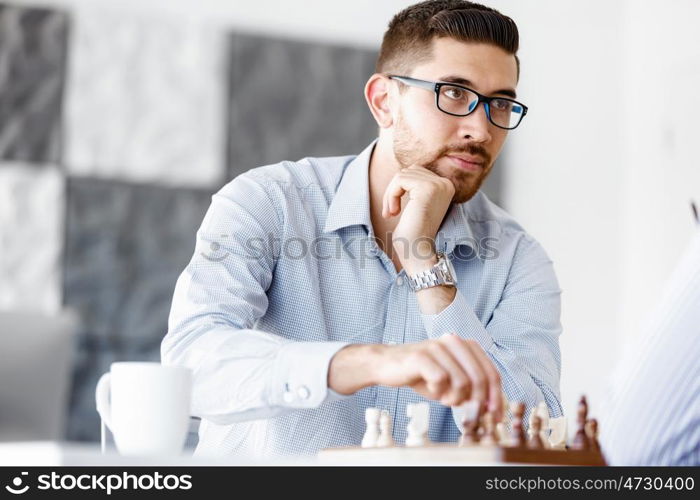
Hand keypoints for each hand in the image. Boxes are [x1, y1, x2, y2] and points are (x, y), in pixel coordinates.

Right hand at [328, 335, 502, 419]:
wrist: (387, 366)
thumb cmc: (421, 375)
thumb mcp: (451, 382)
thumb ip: (471, 389)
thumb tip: (492, 407)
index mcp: (466, 345)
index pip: (491, 372)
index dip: (497, 397)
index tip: (495, 416)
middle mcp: (454, 341)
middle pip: (480, 378)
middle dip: (477, 402)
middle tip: (470, 415)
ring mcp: (437, 347)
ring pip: (462, 382)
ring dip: (454, 398)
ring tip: (443, 397)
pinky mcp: (422, 355)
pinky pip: (441, 380)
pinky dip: (438, 392)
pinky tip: (431, 390)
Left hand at [382, 165, 454, 271]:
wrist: (417, 253)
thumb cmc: (412, 233)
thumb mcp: (415, 204)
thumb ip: (414, 187)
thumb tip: (405, 170)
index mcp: (445, 187)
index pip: (415, 172)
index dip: (400, 189)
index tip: (394, 210)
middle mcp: (445, 184)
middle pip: (408, 171)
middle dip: (394, 190)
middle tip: (390, 212)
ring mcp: (438, 185)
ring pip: (402, 175)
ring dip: (390, 194)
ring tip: (391, 213)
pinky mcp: (427, 188)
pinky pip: (400, 180)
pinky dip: (391, 195)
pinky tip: (393, 212)